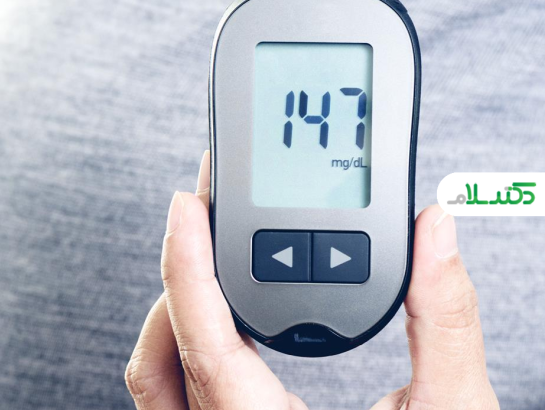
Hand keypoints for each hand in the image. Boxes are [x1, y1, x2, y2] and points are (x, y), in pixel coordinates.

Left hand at [125, 151, 498, 408]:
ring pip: (156, 378)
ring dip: (174, 309)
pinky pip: (173, 395)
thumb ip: (443, 320)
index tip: (187, 208)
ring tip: (206, 257)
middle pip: (166, 352)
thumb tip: (437, 236)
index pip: (205, 343)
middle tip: (206, 214)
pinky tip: (220, 320)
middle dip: (180, 272)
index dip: (188, 268)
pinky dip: (184, 344)